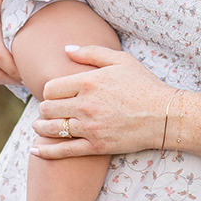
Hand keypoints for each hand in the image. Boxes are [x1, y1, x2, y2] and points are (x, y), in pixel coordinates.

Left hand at [31, 45, 174, 157]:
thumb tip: (66, 49)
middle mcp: (85, 105)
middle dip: (45, 108)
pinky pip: (64, 151)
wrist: (164, 115)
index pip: (51, 87)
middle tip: (48, 109)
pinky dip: (46, 152)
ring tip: (39, 126)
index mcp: (89, 82)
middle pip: (48, 108)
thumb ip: (91, 52)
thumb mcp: (121, 60)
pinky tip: (35, 150)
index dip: (49, 90)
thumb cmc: (144, 84)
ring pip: (52, 129)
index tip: (55, 93)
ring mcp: (90, 127)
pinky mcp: (96, 146)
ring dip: (41, 127)